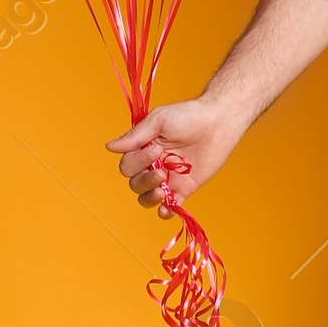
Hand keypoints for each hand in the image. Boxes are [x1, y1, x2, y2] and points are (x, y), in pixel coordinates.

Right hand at [106, 96, 241, 214]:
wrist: (218, 122)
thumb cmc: (188, 115)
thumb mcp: (158, 120)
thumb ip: (135, 136)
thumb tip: (109, 147)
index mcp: (143, 149)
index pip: (127, 166)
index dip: (137, 162)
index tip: (157, 149)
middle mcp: (152, 165)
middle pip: (135, 184)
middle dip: (145, 180)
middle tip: (162, 170)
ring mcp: (168, 178)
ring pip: (147, 198)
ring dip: (150, 198)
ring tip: (162, 191)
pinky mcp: (184, 188)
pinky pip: (170, 206)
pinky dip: (165, 211)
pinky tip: (166, 209)